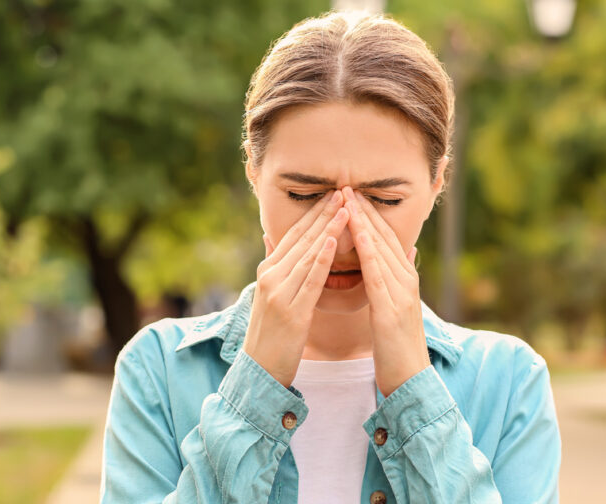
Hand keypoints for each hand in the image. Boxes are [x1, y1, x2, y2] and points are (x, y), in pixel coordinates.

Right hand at [242, 190, 348, 388]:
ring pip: (308, 254)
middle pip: (302, 239)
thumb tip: (269, 237)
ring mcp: (279, 293)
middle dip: (324, 214)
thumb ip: (274, 266)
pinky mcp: (291, 311)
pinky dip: (322, 258)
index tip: (333, 195)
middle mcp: (271, 276)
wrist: (259, 371)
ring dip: (328, 229)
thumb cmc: (270, 334)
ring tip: (346, 208)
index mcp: (268, 271)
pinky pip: (310, 280)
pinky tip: (333, 241)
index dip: (314, 214)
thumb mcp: (269, 296)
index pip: (293, 234)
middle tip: (344, 191)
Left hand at [342, 186, 429, 396]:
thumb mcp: (397, 307)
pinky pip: (378, 275)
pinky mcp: (393, 310)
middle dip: (365, 210)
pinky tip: (359, 236)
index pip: (386, 238)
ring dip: (365, 223)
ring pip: (382, 250)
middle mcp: (406, 281)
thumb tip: (405, 252)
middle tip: (346, 185)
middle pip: (385, 237)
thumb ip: (398, 278)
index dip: (369, 214)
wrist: (410, 380)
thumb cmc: (397, 346)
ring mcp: (402, 294)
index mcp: (404, 279)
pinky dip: (369, 253)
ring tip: (348, 200)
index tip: (351, 194)